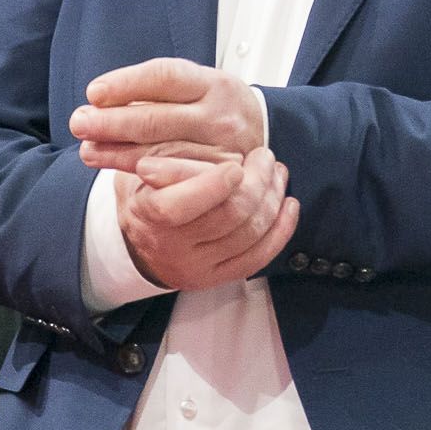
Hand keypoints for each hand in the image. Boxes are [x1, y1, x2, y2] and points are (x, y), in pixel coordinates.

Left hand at [71, 58, 265, 173]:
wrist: (263, 132)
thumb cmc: (215, 105)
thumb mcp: (196, 85)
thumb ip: (156, 91)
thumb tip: (100, 98)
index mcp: (212, 83)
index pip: (165, 77)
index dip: (126, 84)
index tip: (94, 93)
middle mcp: (220, 114)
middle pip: (158, 118)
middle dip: (111, 122)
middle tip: (78, 123)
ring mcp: (223, 149)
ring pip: (162, 152)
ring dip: (117, 151)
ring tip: (87, 150)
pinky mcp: (221, 177)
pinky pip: (175, 178)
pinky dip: (141, 173)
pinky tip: (115, 168)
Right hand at [113, 147, 297, 292]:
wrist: (142, 242)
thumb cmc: (148, 193)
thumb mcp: (147, 169)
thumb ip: (175, 160)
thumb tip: (215, 152)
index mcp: (146, 214)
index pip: (177, 207)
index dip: (212, 186)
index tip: (235, 166)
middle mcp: (170, 247)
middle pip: (227, 217)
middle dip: (257, 182)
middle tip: (265, 157)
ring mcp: (197, 267)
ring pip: (249, 235)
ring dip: (272, 199)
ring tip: (276, 174)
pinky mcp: (218, 278)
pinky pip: (258, 257)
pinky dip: (281, 230)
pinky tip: (288, 205)